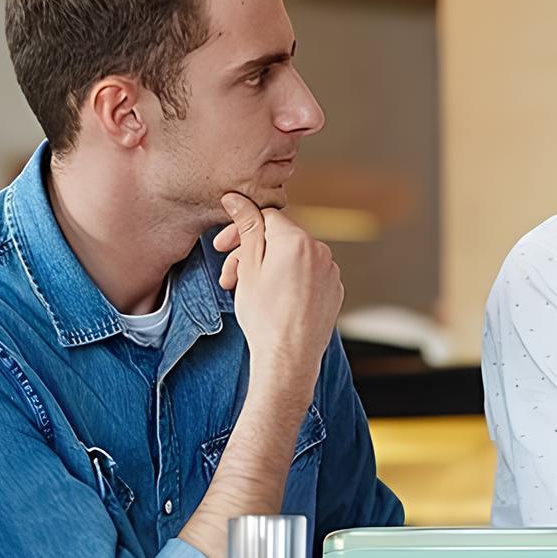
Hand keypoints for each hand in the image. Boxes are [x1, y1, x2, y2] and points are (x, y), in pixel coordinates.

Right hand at [214, 193, 341, 406]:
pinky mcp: (334, 291)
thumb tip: (237, 199)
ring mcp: (330, 272)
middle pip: (278, 239)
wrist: (288, 358)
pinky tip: (273, 300)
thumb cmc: (265, 316)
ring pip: (292, 258)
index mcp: (298, 240)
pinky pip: (307, 275)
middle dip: (251, 253)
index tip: (222, 246)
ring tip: (247, 291)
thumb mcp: (249, 267)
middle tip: (228, 275)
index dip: (240, 231)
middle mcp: (320, 251)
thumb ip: (247, 227)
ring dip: (268, 268)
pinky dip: (288, 281)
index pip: (265, 217)